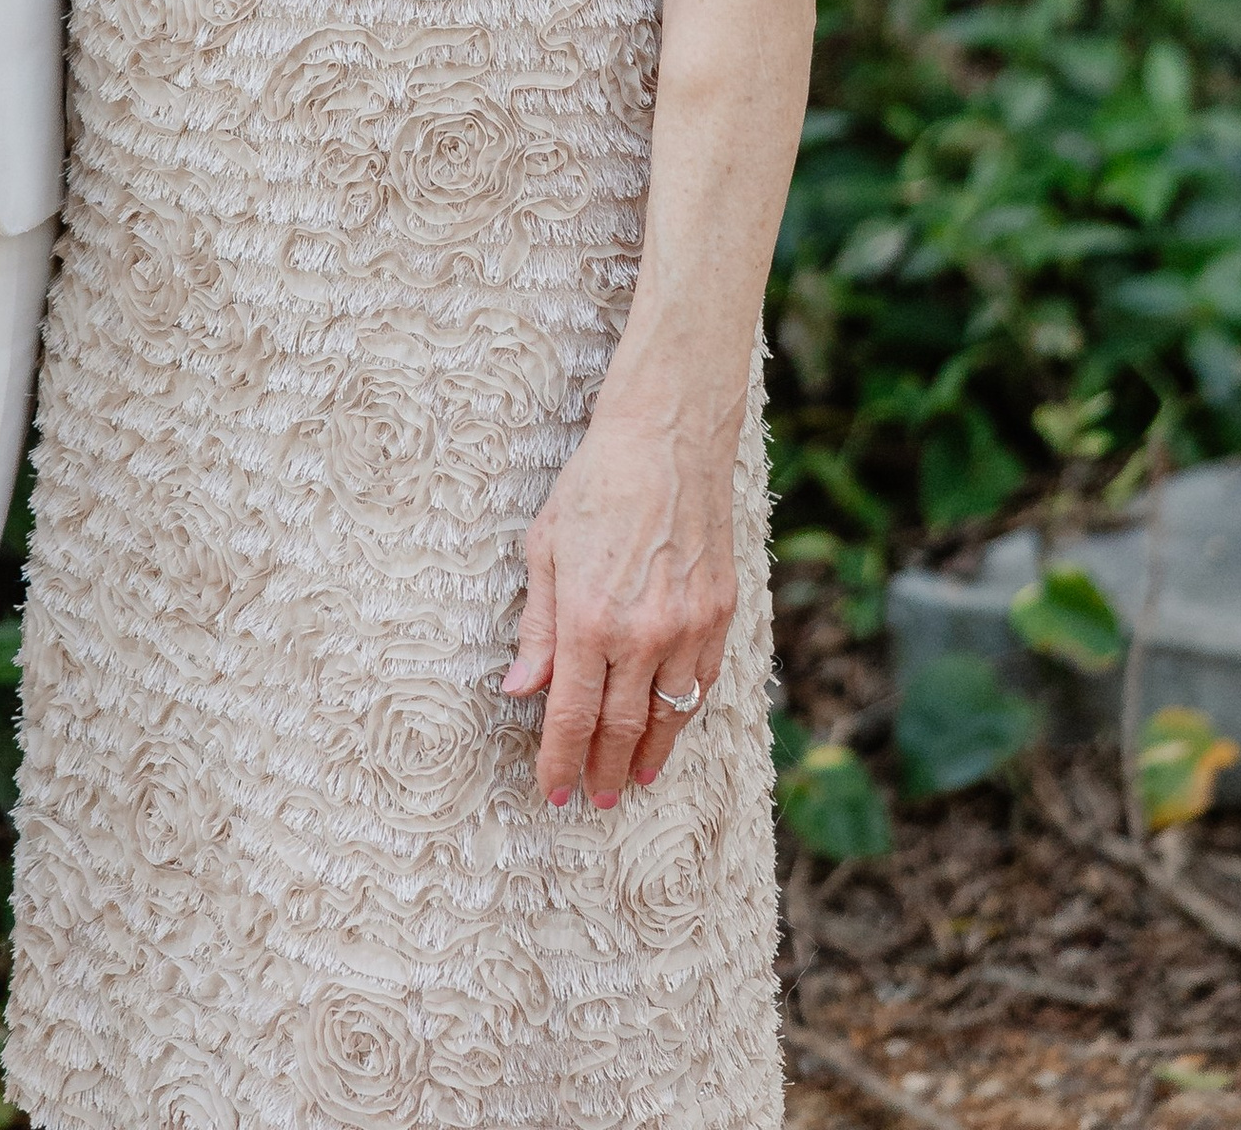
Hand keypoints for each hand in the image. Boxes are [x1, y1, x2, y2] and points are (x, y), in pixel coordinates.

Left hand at [501, 403, 736, 809]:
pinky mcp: (720, 615)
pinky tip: (670, 729)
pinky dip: (684, 716)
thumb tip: (519, 690)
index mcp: (588, 620)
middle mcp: (641, 635)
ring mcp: (687, 628)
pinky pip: (701, 684)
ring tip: (632, 783)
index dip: (560, 762)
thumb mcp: (546, 550)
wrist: (667, 440)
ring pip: (668, 718)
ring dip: (648, 757)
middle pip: (620, 729)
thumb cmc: (596, 487)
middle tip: (594, 800)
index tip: (553, 792)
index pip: (571, 717)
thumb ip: (538, 628)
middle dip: (603, 771)